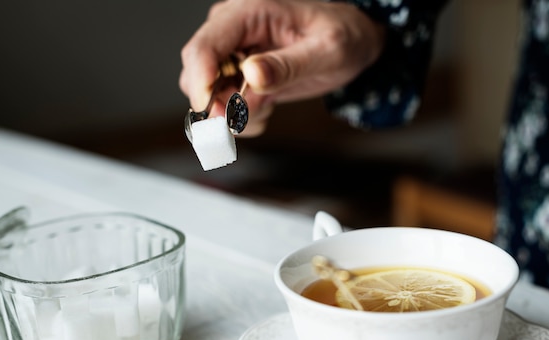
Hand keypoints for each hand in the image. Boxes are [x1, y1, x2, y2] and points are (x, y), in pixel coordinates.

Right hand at [179, 0, 384, 135]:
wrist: (352, 42)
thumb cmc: (342, 36)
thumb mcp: (326, 51)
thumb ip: (289, 65)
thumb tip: (252, 75)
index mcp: (249, 13)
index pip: (204, 46)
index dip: (201, 83)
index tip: (216, 113)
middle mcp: (233, 30)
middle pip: (197, 72)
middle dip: (218, 104)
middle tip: (250, 117)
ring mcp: (232, 52)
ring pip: (206, 92)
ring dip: (231, 113)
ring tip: (267, 109)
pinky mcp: (238, 73)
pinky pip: (222, 102)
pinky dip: (239, 116)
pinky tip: (265, 109)